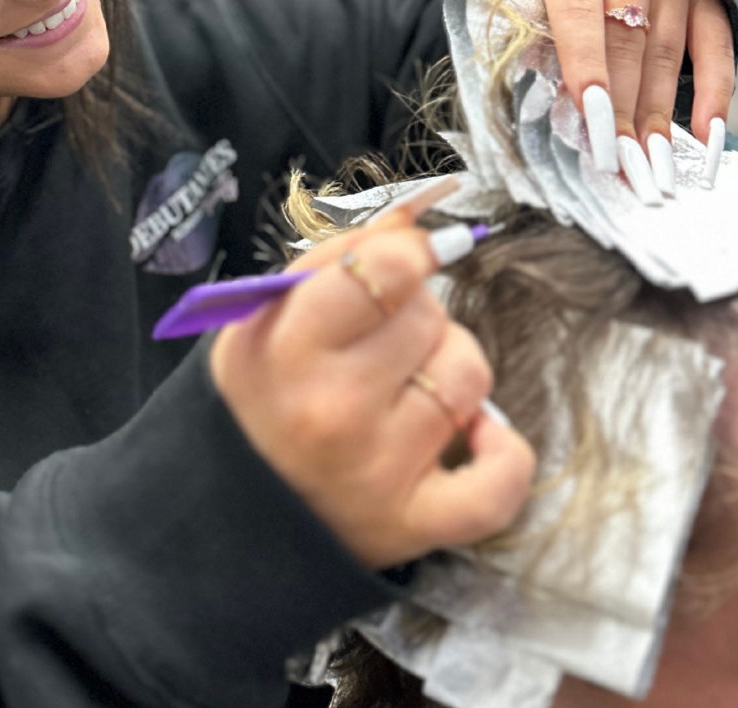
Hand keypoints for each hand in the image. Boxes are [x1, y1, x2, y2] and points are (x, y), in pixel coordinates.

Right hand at [208, 209, 535, 570]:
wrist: (234, 513)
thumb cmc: (260, 395)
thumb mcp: (267, 313)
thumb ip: (342, 253)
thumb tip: (420, 212)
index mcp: (287, 347)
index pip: (387, 267)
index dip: (411, 250)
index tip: (411, 256)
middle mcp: (334, 409)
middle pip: (430, 315)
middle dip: (415, 312)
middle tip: (381, 338)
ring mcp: (379, 471)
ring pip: (470, 374)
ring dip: (451, 366)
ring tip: (410, 384)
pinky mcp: (416, 525)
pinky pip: (503, 476)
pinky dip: (502, 450)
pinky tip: (473, 434)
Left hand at [536, 0, 733, 195]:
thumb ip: (535, 25)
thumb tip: (544, 99)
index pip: (579, 14)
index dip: (585, 67)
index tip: (591, 119)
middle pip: (626, 44)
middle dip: (622, 110)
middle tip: (619, 163)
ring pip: (666, 52)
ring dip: (658, 114)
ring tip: (650, 164)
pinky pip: (716, 46)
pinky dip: (714, 92)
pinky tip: (706, 134)